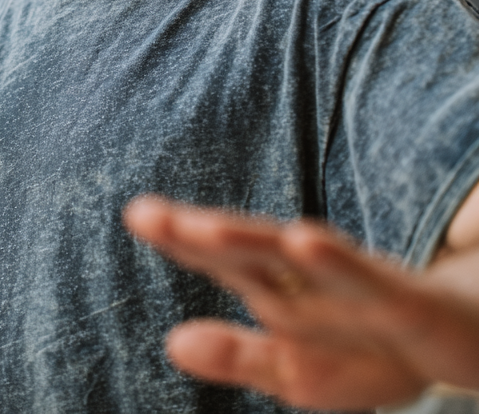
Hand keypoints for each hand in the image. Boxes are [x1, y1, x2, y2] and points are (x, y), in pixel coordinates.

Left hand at [125, 196, 478, 410]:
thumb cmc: (373, 350)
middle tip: (143, 213)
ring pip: (296, 256)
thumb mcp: (298, 368)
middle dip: (198, 234)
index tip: (136, 214)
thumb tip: (171, 342)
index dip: (179, 240)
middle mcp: (314, 278)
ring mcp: (358, 286)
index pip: (222, 261)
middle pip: (248, 250)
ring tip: (201, 228)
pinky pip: (369, 282)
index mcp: (284, 291)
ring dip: (250, 239)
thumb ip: (237, 354)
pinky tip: (305, 240)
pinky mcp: (407, 305)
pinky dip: (337, 262)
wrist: (466, 344)